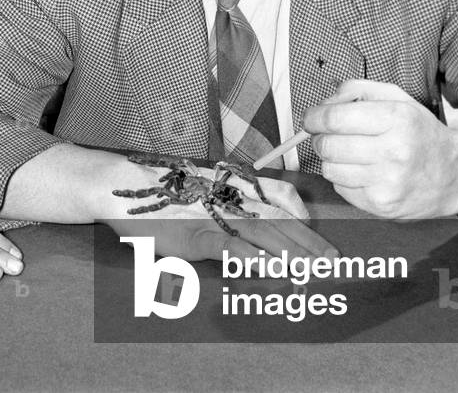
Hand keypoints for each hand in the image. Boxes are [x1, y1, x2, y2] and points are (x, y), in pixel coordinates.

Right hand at [108, 164, 338, 262]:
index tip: (318, 231)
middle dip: (309, 244)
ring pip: (264, 236)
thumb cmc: (159, 188)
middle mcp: (229, 197)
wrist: (123, 185)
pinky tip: (273, 272)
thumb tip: (246, 220)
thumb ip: (223, 201)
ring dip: (293, 256)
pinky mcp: (197, 235)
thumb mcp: (197, 189)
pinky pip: (232, 249)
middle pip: (279, 221)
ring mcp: (215, 215)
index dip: (301, 214)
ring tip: (315, 271)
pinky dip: (254, 260)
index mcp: (232, 184)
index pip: (279, 195)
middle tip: (334, 262)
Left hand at [303, 79, 457, 218]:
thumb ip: (356, 90)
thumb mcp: (396, 97)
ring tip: (351, 155)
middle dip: (321, 140)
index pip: (334, 118)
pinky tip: (364, 173)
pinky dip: (345, 180)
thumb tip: (323, 104)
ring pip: (331, 170)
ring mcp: (389, 183)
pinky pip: (342, 190)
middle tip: (329, 137)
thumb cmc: (420, 132)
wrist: (457, 174)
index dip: (314, 118)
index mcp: (397, 118)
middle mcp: (395, 151)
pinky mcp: (384, 206)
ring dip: (332, 161)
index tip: (311, 120)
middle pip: (329, 146)